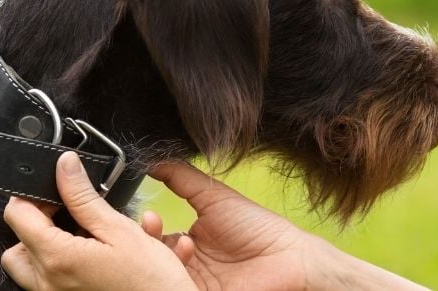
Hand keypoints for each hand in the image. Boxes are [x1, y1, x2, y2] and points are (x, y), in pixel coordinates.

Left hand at [1, 152, 196, 290]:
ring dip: (44, 244)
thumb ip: (84, 197)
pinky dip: (60, 262)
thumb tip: (65, 166)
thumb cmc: (150, 282)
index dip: (32, 192)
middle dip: (36, 220)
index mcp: (56, 258)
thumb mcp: (119, 230)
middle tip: (67, 209)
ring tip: (79, 233)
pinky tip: (88, 254)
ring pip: (29, 265)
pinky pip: (47, 280)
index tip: (57, 185)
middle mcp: (48, 283)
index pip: (17, 214)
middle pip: (16, 242)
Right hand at [149, 163, 428, 290]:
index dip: (148, 227)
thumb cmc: (258, 228)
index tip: (150, 216)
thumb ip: (181, 177)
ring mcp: (192, 285)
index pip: (155, 236)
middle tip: (154, 226)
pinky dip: (172, 278)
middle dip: (147, 242)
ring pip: (161, 274)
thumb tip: (152, 160)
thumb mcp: (214, 196)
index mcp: (187, 242)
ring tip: (183, 245)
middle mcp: (186, 266)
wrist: (289, 260)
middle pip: (153, 256)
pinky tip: (184, 263)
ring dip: (163, 259)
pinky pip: (174, 289)